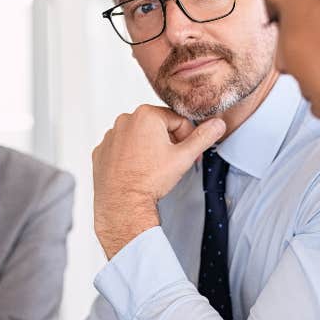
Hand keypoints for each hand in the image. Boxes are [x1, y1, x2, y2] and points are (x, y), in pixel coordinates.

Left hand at [93, 105, 224, 257]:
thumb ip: (203, 137)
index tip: (189, 154)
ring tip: (153, 169)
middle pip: (157, 127)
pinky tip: (136, 171)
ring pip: (138, 137)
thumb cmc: (152, 179)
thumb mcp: (184, 157)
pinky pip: (121, 148)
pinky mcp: (100, 151)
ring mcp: (110, 135)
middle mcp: (124, 120)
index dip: (187, 138)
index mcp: (146, 115)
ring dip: (149, 148)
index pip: (177, 120)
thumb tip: (218, 123)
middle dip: (168, 142)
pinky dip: (130, 156)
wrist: (123, 204)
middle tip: (172, 163)